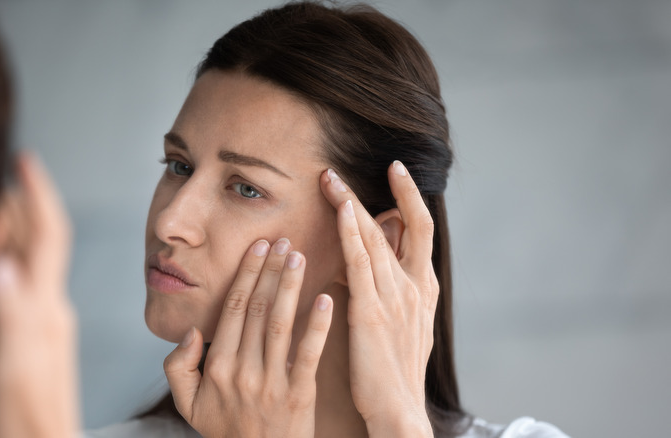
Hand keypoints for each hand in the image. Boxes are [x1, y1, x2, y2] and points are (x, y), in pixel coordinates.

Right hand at [0, 154, 77, 437]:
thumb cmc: (23, 423)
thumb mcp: (10, 370)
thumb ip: (7, 318)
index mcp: (44, 309)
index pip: (47, 237)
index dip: (37, 195)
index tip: (23, 160)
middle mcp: (46, 310)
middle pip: (37, 242)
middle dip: (18, 203)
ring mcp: (39, 325)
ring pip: (27, 262)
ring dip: (10, 228)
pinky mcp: (27, 341)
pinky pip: (19, 287)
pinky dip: (2, 260)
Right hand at [164, 239, 332, 437]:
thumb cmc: (226, 431)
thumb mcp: (187, 403)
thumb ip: (177, 367)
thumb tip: (192, 332)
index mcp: (217, 366)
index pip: (233, 308)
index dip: (246, 274)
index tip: (258, 247)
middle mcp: (242, 370)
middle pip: (258, 308)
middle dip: (270, 270)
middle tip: (282, 239)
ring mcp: (272, 382)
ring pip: (281, 323)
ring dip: (290, 286)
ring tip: (299, 256)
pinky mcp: (299, 394)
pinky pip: (309, 354)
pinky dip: (318, 325)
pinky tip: (326, 298)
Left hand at [320, 162, 436, 436]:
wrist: (399, 409)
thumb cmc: (397, 373)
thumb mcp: (406, 326)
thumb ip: (395, 293)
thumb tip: (374, 267)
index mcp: (425, 288)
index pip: (421, 229)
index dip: (409, 196)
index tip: (396, 172)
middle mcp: (414, 285)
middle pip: (397, 224)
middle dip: (375, 191)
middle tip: (345, 169)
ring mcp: (394, 296)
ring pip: (373, 238)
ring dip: (350, 203)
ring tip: (330, 179)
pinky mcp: (371, 310)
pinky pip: (360, 262)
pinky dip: (350, 232)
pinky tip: (339, 210)